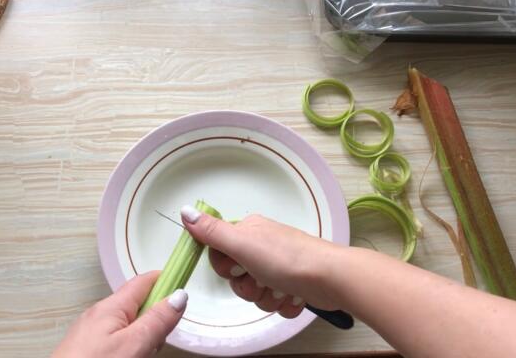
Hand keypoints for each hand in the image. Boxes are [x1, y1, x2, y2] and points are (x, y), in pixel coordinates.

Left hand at [52, 271, 186, 357]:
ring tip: (145, 354)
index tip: (184, 281)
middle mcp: (98, 314)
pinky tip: (131, 357)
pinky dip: (130, 345)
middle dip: (156, 316)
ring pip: (127, 324)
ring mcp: (90, 332)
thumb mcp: (134, 345)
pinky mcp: (86, 349)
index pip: (144, 281)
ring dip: (143, 334)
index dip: (166, 279)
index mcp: (110, 306)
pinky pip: (115, 338)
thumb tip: (179, 295)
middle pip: (137, 303)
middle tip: (162, 337)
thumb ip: (157, 320)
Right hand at [181, 206, 343, 314]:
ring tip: (282, 289)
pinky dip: (284, 304)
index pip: (220, 254)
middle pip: (237, 278)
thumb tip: (185, 211)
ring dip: (267, 298)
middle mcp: (262, 247)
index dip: (226, 268)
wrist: (330, 278)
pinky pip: (275, 303)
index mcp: (249, 232)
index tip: (238, 267)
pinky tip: (294, 296)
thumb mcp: (243, 243)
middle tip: (262, 280)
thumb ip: (212, 231)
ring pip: (255, 294)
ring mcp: (278, 267)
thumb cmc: (287, 259)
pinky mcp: (292, 285)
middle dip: (248, 288)